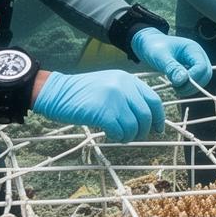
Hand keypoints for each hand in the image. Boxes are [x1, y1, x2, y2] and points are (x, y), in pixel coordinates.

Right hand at [33, 70, 166, 142]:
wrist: (56, 92)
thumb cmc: (81, 93)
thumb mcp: (109, 85)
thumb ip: (127, 95)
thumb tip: (145, 117)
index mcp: (128, 79)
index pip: (154, 100)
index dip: (159, 117)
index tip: (158, 129)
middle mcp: (124, 86)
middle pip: (146, 116)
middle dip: (143, 131)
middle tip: (135, 136)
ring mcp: (114, 98)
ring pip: (134, 126)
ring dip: (129, 136)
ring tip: (120, 136)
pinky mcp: (103, 112)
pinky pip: (120, 131)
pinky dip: (117, 137)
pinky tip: (110, 135)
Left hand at [130, 29, 213, 89]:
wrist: (148, 45)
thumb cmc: (153, 47)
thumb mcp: (160, 57)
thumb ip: (172, 68)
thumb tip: (183, 80)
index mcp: (193, 49)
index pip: (202, 67)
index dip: (193, 78)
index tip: (177, 83)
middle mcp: (198, 56)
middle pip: (206, 75)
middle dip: (193, 85)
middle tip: (176, 89)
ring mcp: (196, 64)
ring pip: (202, 80)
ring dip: (190, 88)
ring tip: (174, 87)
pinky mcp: (191, 70)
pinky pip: (196, 82)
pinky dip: (188, 87)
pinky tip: (176, 86)